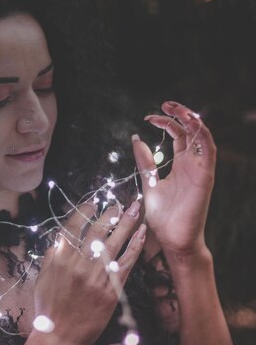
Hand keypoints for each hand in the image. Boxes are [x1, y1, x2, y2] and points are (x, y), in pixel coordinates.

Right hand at [33, 200, 145, 344]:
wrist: (59, 337)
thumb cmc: (48, 308)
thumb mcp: (43, 277)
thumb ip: (53, 255)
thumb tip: (63, 235)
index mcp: (60, 258)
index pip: (75, 227)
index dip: (85, 212)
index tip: (93, 204)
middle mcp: (79, 264)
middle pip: (98, 231)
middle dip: (110, 214)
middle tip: (119, 203)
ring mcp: (97, 277)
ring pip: (115, 242)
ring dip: (126, 223)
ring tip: (134, 208)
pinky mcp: (111, 290)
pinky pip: (127, 262)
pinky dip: (135, 246)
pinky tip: (142, 233)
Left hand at [132, 100, 215, 254]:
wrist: (172, 240)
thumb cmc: (163, 217)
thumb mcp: (149, 182)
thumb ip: (145, 162)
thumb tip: (136, 139)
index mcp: (180, 165)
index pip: (178, 135)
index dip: (165, 122)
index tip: (147, 118)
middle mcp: (192, 165)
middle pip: (191, 131)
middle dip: (180, 114)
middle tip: (165, 104)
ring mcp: (200, 170)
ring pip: (202, 137)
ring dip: (193, 120)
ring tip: (179, 108)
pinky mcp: (205, 177)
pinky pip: (208, 152)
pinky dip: (203, 136)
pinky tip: (193, 124)